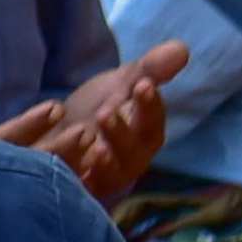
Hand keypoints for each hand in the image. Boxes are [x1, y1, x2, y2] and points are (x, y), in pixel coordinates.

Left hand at [0, 42, 184, 200]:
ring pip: (106, 175)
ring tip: (87, 136)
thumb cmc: (95, 111)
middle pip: (132, 154)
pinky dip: (72, 179)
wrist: (59, 140)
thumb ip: (149, 70)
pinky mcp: (76, 192)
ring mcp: (101, 180)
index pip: (152, 123)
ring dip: (100, 158)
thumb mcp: (120, 86)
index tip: (143, 84)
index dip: (150, 106)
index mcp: (142, 136)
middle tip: (107, 111)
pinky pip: (76, 191)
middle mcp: (127, 162)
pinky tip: (62, 162)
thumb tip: (182, 48)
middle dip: (121, 133)